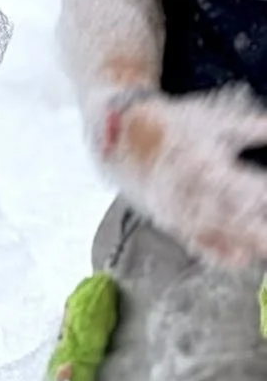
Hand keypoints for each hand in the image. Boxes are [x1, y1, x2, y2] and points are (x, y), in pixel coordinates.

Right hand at [108, 88, 266, 267]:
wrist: (128, 134)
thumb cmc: (177, 125)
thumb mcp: (215, 121)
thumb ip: (250, 128)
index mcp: (200, 159)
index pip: (233, 182)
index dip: (255, 192)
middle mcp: (187, 187)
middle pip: (224, 214)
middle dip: (252, 230)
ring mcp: (176, 206)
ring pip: (211, 231)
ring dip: (238, 243)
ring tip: (261, 251)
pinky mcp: (170, 219)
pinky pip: (194, 240)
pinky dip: (217, 252)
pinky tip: (239, 259)